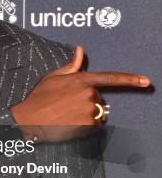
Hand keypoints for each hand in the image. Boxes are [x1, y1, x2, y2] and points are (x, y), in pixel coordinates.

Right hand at [10, 45, 150, 141]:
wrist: (29, 119)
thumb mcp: (53, 77)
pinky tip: (69, 124)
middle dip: (88, 103)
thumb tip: (80, 50)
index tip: (146, 81)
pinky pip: (93, 126)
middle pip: (99, 100)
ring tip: (67, 116)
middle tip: (67, 107)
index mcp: (81, 80)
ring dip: (87, 116)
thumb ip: (72, 65)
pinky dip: (84, 127)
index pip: (111, 78)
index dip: (131, 79)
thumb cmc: (39, 98)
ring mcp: (89, 109)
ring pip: (97, 114)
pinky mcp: (87, 125)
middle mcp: (88, 93)